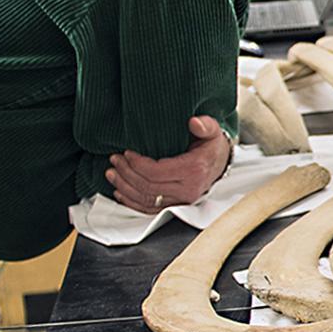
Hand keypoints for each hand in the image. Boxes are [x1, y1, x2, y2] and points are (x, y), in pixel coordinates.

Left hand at [106, 116, 231, 212]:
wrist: (220, 163)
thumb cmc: (212, 146)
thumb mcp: (212, 131)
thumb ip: (205, 125)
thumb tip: (194, 122)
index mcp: (194, 170)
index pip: (157, 172)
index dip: (137, 164)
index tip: (127, 152)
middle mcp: (188, 189)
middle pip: (148, 187)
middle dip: (127, 173)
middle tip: (115, 160)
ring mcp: (182, 201)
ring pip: (146, 199)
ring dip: (125, 187)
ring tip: (112, 173)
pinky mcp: (176, 206)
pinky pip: (150, 209)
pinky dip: (132, 202)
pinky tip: (120, 192)